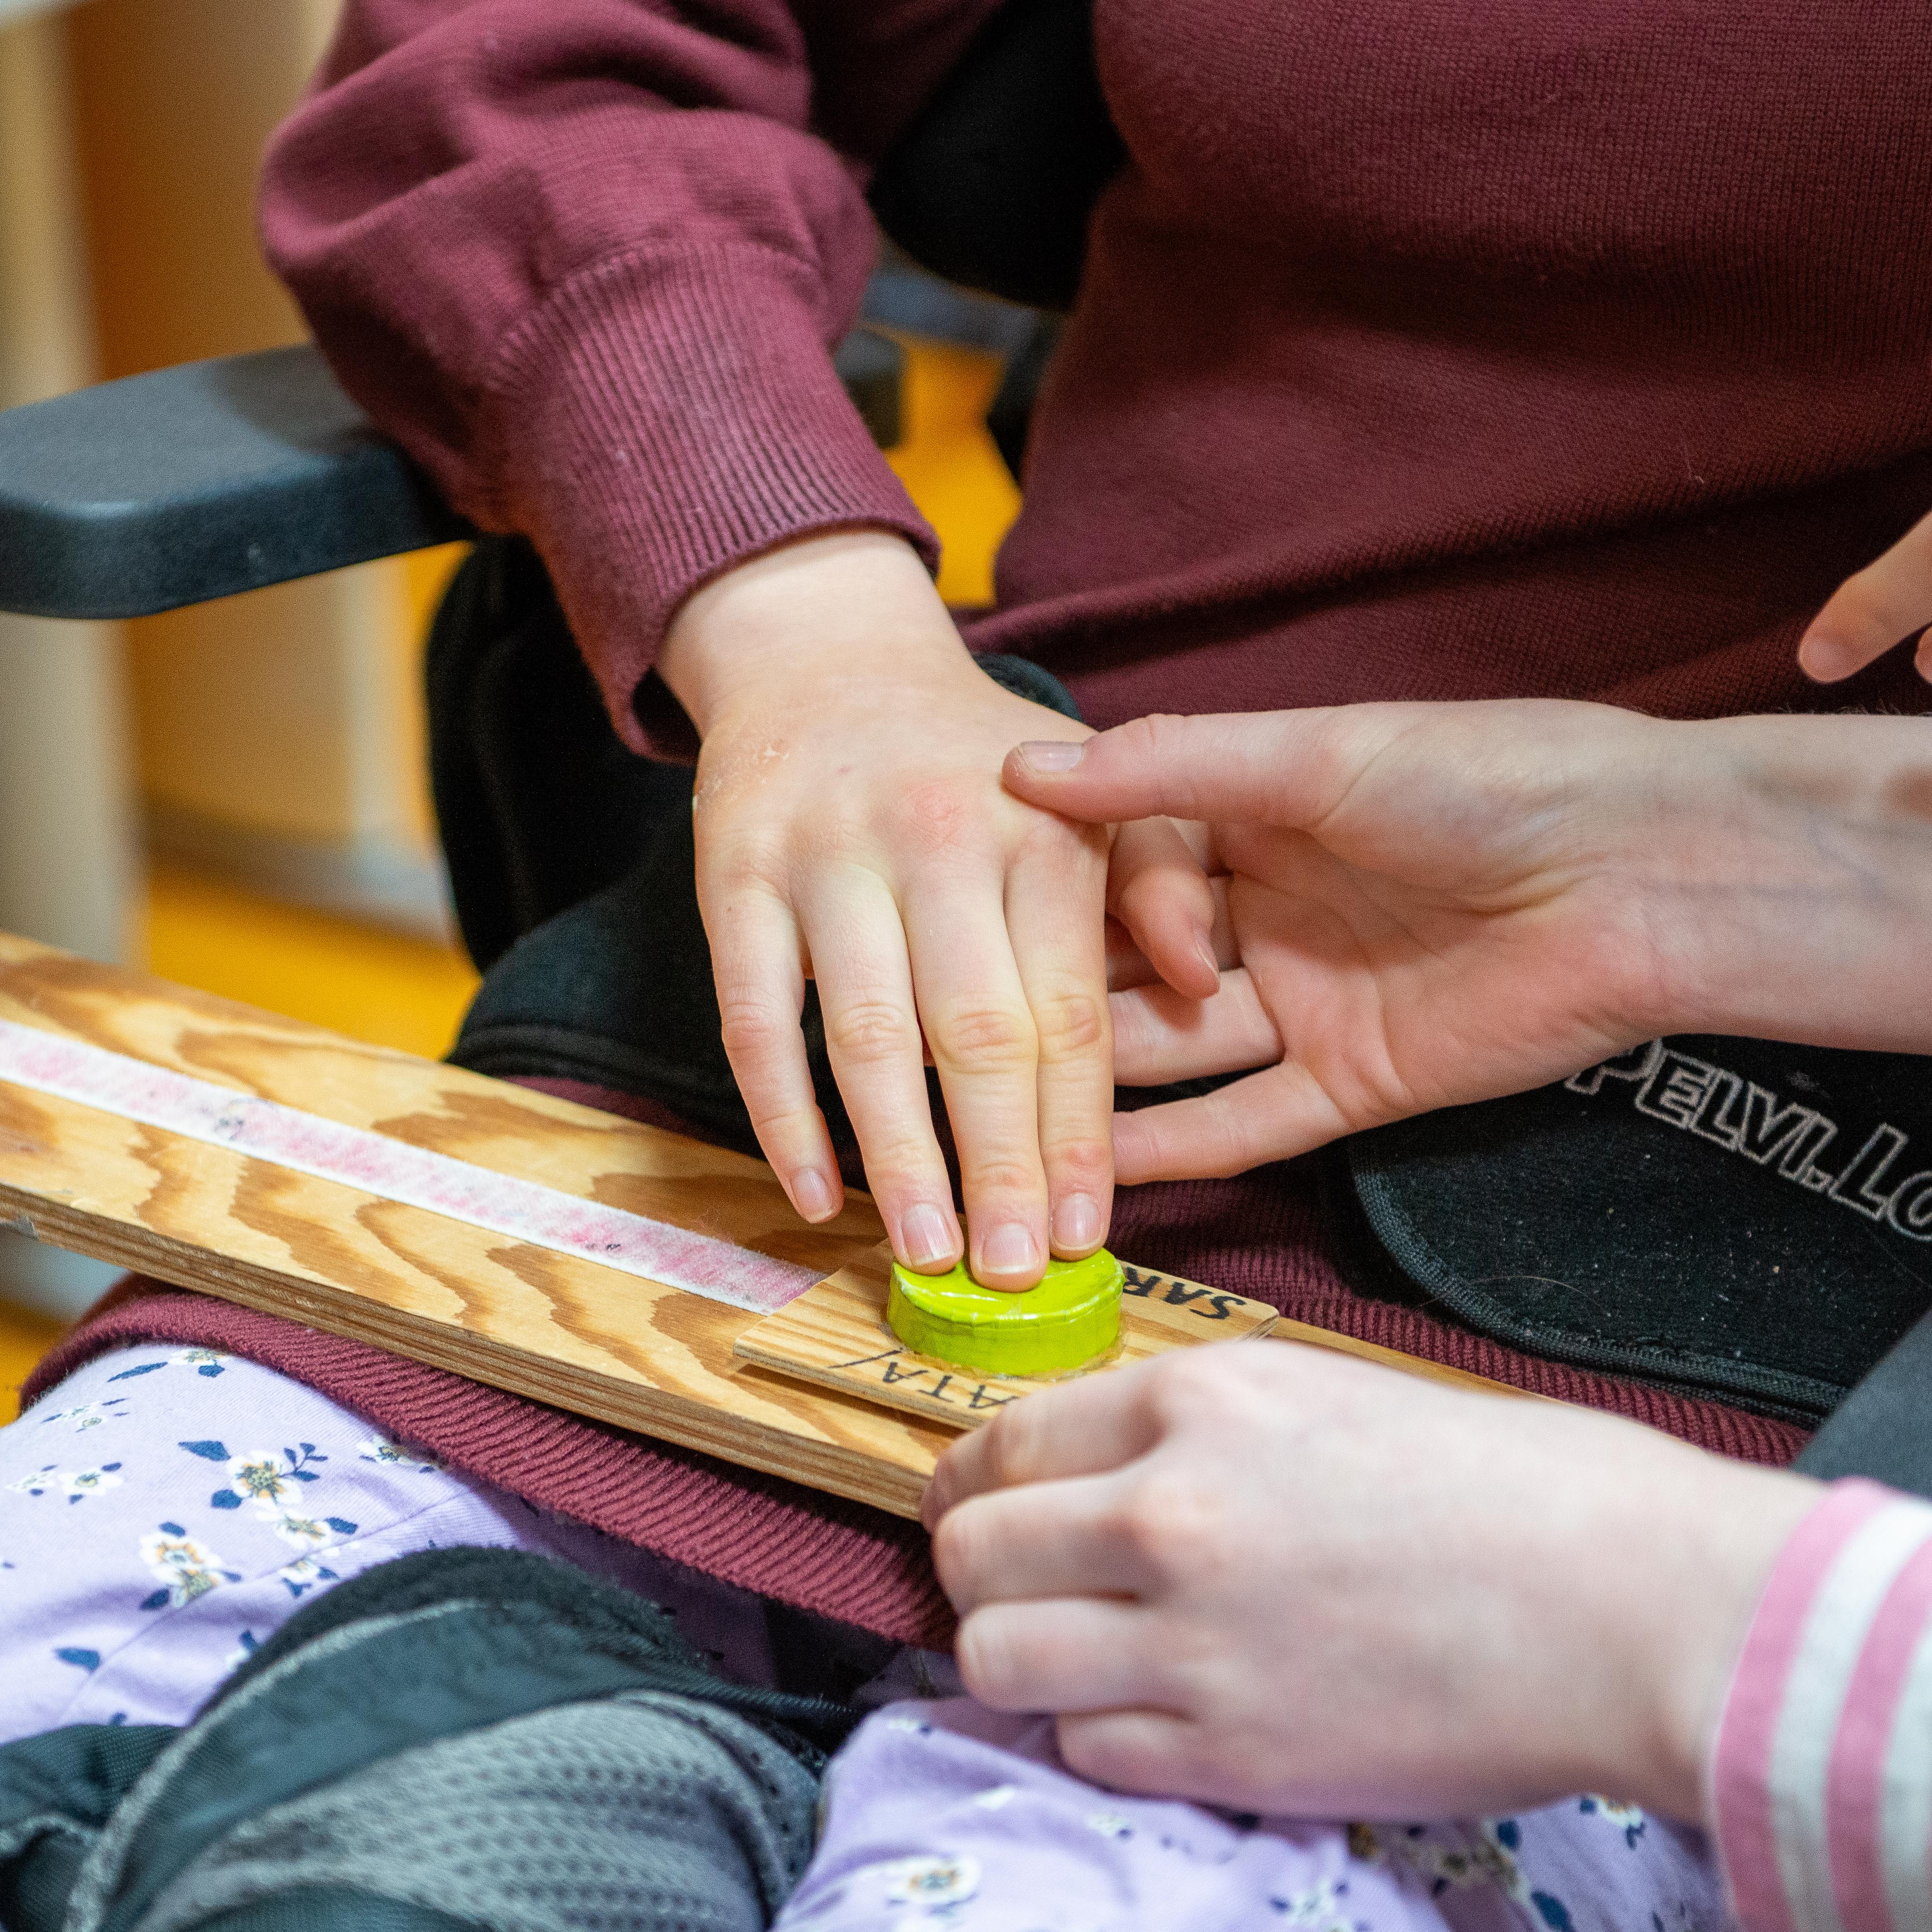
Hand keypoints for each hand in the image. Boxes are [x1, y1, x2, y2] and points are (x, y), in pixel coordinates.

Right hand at [667, 532, 1106, 1285]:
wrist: (826, 658)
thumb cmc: (979, 757)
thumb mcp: (1097, 788)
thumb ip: (1164, 873)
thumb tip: (1195, 978)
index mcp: (1044, 830)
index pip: (1068, 1010)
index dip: (1076, 1132)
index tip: (1086, 1232)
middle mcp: (940, 838)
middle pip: (976, 1035)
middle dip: (998, 1165)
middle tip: (1011, 1273)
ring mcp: (829, 858)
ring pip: (869, 1036)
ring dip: (898, 1157)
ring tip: (925, 1254)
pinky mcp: (736, 875)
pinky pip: (755, 1018)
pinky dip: (782, 1114)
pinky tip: (816, 1194)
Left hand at [925, 1340, 1822, 1823]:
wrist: (1630, 1607)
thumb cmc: (1523, 1493)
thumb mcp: (1336, 1400)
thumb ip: (1204, 1436)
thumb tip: (1103, 1483)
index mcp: (1202, 1402)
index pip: (1006, 1442)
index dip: (977, 1486)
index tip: (981, 1511)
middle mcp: (1169, 1512)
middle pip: (972, 1554)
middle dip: (981, 1577)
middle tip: (1025, 1597)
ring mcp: (1188, 1640)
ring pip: (996, 1661)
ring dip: (1021, 1667)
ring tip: (1080, 1669)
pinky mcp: (1227, 1752)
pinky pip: (1084, 1751)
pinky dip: (1104, 1742)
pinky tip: (1166, 1723)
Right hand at [1003, 700, 1931, 1180]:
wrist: (1640, 873)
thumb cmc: (1491, 780)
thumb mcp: (1315, 755)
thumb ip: (1168, 770)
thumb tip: (1019, 767)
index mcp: (1257, 816)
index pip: (1126, 866)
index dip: (1110, 904)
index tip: (1125, 933)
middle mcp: (1270, 913)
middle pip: (1134, 964)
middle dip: (1057, 1003)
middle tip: (964, 1049)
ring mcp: (1307, 1004)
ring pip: (1177, 1053)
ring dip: (1096, 1090)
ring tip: (997, 1134)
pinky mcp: (1353, 1086)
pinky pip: (1245, 1126)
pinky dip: (1174, 1153)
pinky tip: (1092, 1177)